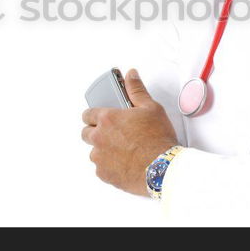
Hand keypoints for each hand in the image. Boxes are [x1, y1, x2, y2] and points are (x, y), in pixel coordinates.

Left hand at [81, 68, 178, 195]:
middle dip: (96, 132)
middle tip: (113, 133)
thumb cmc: (157, 139)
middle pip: (86, 133)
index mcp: (107, 119)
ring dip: (103, 150)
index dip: (94, 115)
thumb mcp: (151, 107)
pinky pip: (101, 169)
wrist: (163, 169)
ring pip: (94, 152)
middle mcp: (99, 138)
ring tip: (122, 150)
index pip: (87, 114)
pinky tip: (124, 163)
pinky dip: (110, 166)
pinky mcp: (105, 174)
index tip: (100, 117)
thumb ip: (136, 90)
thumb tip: (131, 75)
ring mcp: (100, 158)